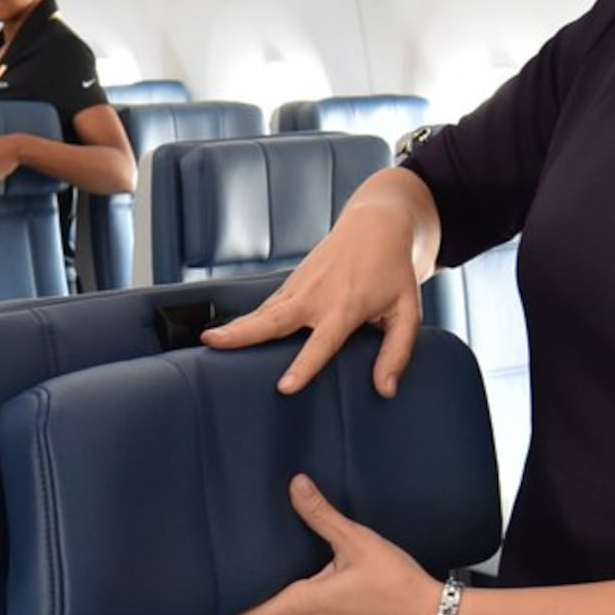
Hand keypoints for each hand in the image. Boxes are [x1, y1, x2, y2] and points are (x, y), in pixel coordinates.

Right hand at [199, 199, 424, 395]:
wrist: (376, 225)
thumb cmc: (392, 271)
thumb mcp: (407, 311)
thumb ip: (398, 352)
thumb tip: (385, 389)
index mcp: (345, 307)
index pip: (322, 342)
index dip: (304, 366)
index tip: (284, 387)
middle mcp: (316, 296)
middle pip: (273, 320)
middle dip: (243, 333)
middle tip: (214, 343)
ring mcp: (299, 287)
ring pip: (262, 312)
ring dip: (236, 327)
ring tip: (208, 341)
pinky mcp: (291, 284)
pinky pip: (265, 307)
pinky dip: (246, 321)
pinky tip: (226, 335)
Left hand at [213, 476, 443, 614]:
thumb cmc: (394, 585)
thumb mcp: (356, 542)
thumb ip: (322, 515)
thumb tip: (295, 486)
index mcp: (301, 605)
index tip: (191, 609)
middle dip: (228, 610)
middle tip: (205, 590)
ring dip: (252, 608)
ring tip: (233, 585)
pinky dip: (276, 605)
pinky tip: (278, 584)